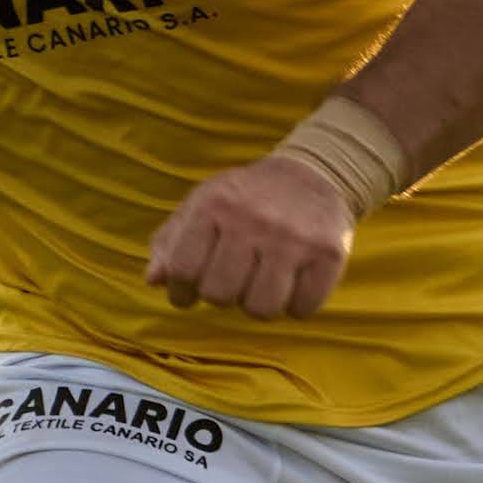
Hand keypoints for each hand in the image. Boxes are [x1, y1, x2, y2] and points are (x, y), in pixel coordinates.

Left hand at [143, 152, 356, 317]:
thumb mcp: (203, 205)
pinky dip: (296, 305)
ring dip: (258, 304)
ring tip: (261, 282)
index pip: (182, 269)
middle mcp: (253, 219)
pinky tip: (293, 282)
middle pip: (220, 295)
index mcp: (215, 204)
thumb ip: (171, 241)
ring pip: (261, 309)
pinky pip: (302, 308)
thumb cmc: (247, 198)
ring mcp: (293, 238)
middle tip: (233, 280)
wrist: (314, 173)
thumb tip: (154, 280)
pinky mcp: (328, 254)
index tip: (189, 290)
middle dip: (222, 295)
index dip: (181, 289)